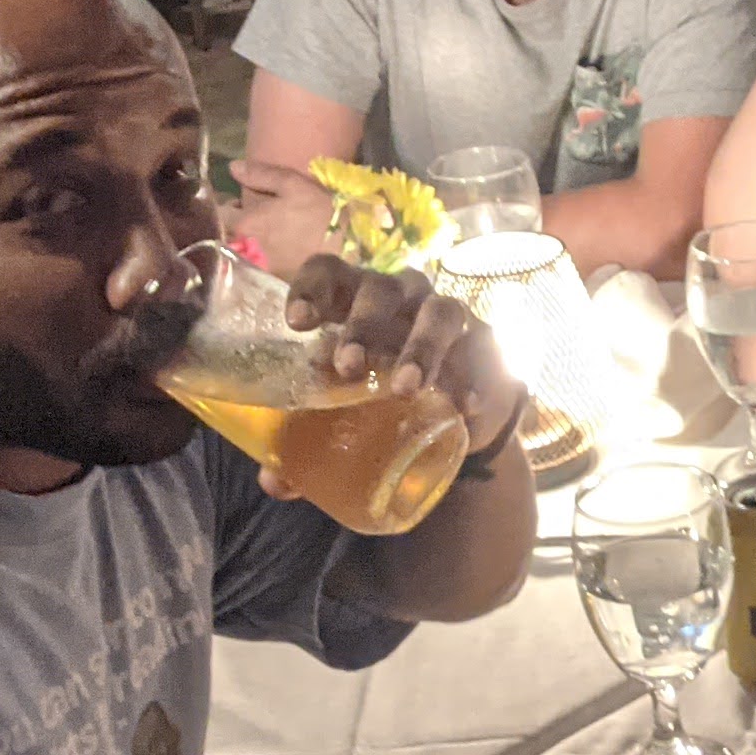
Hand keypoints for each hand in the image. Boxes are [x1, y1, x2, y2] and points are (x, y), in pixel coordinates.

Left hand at [229, 155, 339, 266]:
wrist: (346, 250)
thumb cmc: (319, 213)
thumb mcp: (293, 184)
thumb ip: (260, 175)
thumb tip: (232, 167)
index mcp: (246, 223)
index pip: (220, 214)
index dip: (227, 206)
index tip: (238, 203)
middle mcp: (246, 248)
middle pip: (228, 236)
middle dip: (235, 228)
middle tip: (253, 220)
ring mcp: (259, 268)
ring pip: (242, 254)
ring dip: (247, 245)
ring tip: (264, 237)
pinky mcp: (274, 281)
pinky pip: (258, 269)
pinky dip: (261, 260)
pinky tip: (276, 253)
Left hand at [280, 257, 524, 480]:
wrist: (444, 409)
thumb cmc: (374, 395)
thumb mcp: (337, 413)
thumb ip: (302, 443)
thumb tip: (274, 482)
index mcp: (350, 300)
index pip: (329, 272)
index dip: (312, 288)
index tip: (298, 323)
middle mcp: (398, 297)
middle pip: (380, 289)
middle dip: (363, 325)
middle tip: (348, 367)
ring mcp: (441, 315)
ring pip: (438, 311)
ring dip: (421, 346)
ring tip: (406, 388)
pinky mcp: (480, 341)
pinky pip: (481, 349)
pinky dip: (473, 376)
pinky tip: (463, 406)